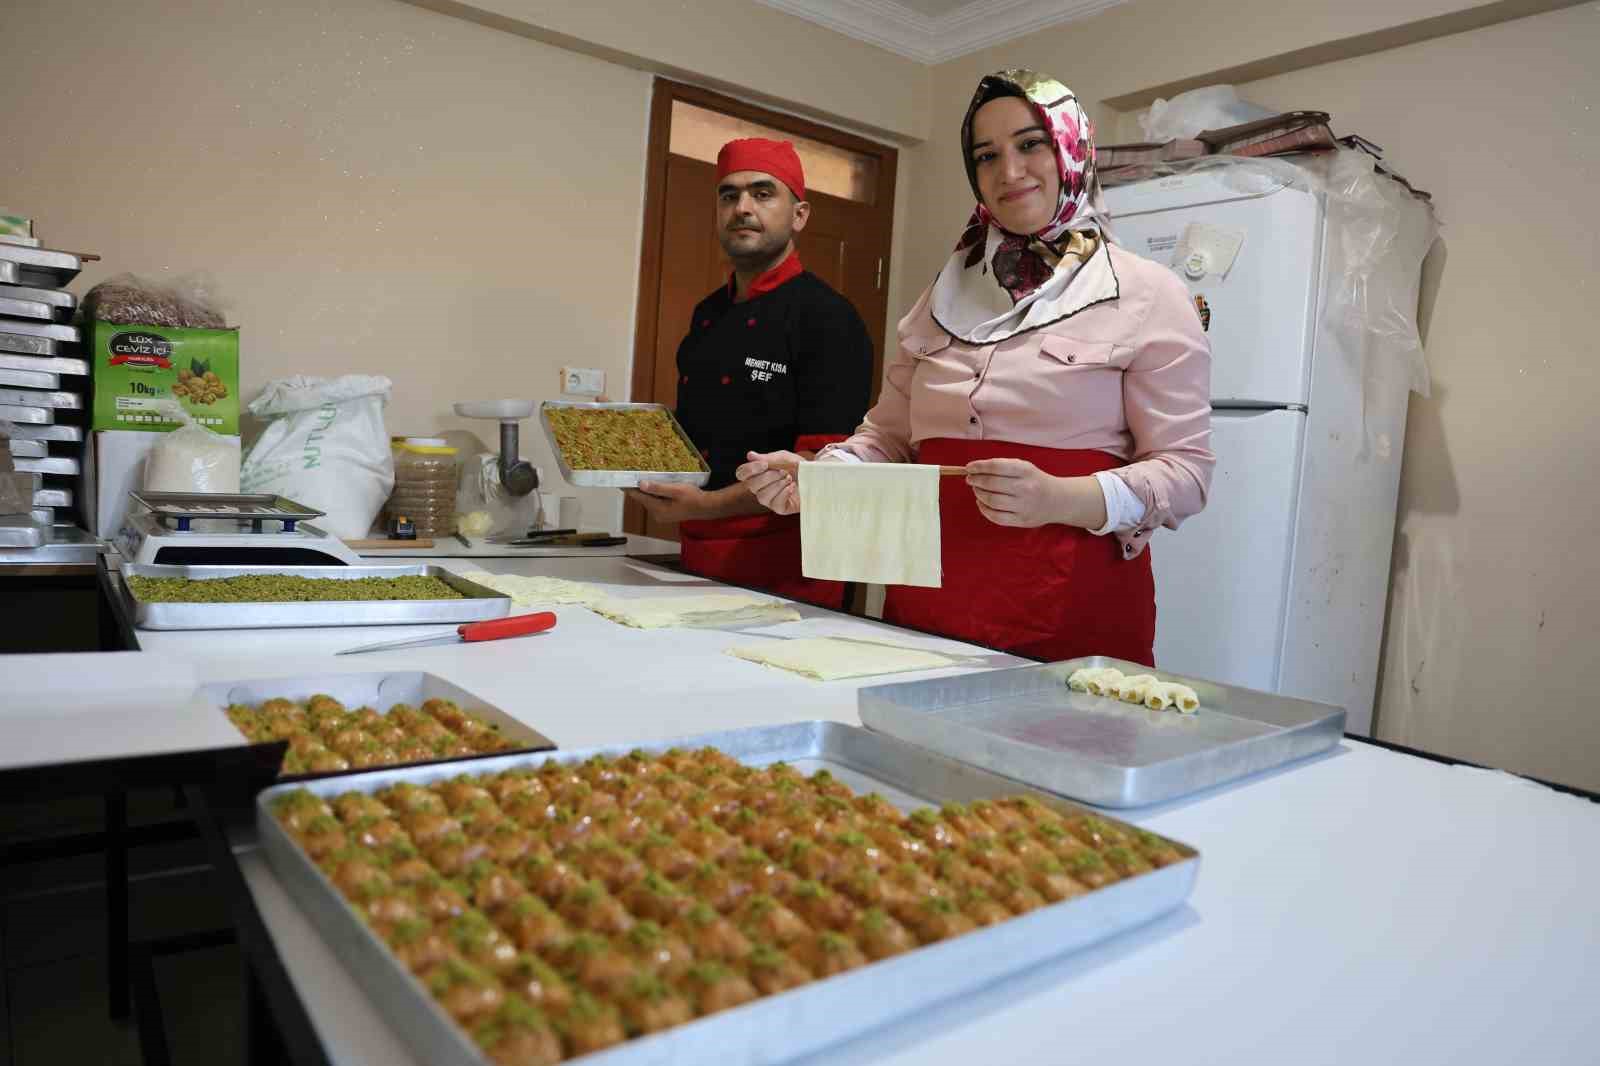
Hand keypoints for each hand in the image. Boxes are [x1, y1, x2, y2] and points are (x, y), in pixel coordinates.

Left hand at [624, 481, 712, 523]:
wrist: (706, 507)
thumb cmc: (693, 497)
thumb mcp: (675, 489)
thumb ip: (658, 488)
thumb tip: (641, 484)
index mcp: (658, 509)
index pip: (638, 497)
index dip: (628, 488)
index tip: (619, 480)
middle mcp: (657, 514)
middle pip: (643, 499)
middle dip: (637, 487)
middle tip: (630, 474)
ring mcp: (661, 515)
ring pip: (649, 500)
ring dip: (645, 490)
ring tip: (640, 477)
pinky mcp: (666, 513)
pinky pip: (655, 502)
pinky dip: (653, 493)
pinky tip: (654, 485)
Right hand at [735, 450, 802, 514]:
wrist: (817, 477)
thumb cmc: (800, 467)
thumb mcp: (784, 458)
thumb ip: (768, 458)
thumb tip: (750, 455)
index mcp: (758, 474)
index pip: (742, 474)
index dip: (749, 470)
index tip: (764, 465)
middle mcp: (761, 488)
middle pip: (751, 486)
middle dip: (768, 477)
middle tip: (783, 472)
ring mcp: (770, 500)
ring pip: (762, 496)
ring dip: (777, 485)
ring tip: (789, 479)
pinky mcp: (781, 508)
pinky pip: (776, 504)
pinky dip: (784, 493)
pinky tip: (792, 487)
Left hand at [965, 459, 1086, 527]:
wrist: (1057, 500)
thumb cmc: (1034, 480)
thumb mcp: (1023, 467)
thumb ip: (1001, 466)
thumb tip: (974, 469)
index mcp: (1025, 471)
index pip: (996, 466)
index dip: (979, 467)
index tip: (969, 468)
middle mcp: (1025, 488)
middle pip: (991, 484)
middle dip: (976, 481)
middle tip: (970, 479)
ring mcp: (1024, 506)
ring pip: (992, 500)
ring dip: (979, 494)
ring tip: (977, 490)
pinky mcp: (1021, 520)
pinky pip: (996, 517)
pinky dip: (984, 509)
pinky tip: (981, 503)